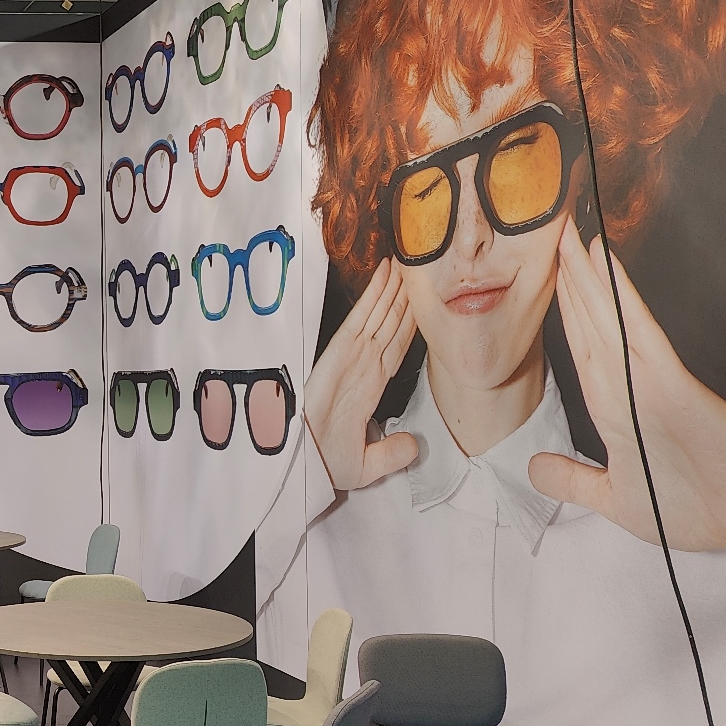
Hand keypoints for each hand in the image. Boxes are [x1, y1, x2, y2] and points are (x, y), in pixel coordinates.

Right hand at [306, 258, 419, 490]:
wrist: (304, 462)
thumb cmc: (325, 462)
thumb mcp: (367, 465)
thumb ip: (393, 453)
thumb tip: (414, 445)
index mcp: (371, 388)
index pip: (397, 347)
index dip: (408, 322)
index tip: (420, 300)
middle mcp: (365, 366)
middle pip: (391, 323)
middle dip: (403, 296)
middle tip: (416, 265)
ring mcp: (354, 356)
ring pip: (381, 314)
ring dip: (393, 288)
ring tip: (405, 260)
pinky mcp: (341, 351)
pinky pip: (363, 318)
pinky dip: (373, 295)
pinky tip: (384, 274)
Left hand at [528, 226, 725, 552]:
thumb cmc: (696, 508)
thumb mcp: (613, 499)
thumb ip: (572, 480)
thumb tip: (532, 469)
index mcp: (612, 406)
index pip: (580, 344)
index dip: (563, 307)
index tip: (545, 272)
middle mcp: (626, 384)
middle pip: (589, 320)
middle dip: (568, 276)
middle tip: (550, 229)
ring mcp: (647, 380)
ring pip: (606, 317)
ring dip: (585, 275)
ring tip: (566, 233)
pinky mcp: (670, 384)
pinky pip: (638, 333)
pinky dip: (621, 299)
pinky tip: (605, 266)